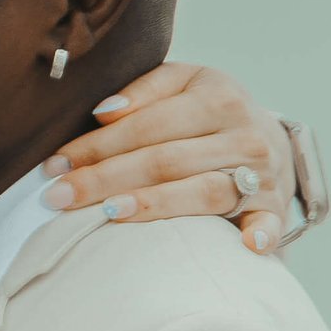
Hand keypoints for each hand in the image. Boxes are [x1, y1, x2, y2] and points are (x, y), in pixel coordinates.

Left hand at [42, 63, 294, 253]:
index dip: (98, 146)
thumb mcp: (184, 84)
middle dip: (106, 179)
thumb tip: (103, 112)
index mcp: (217, 97)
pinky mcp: (275, 207)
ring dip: (156, 205)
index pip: (147, 125)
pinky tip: (248, 247)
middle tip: (59, 197)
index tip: (55, 165)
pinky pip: (269, 222)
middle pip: (166, 160)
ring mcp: (262, 173)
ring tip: (110, 214)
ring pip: (203, 192)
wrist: (271, 141)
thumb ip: (145, 89)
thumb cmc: (210, 113)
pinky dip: (262, 234)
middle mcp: (243, 134)